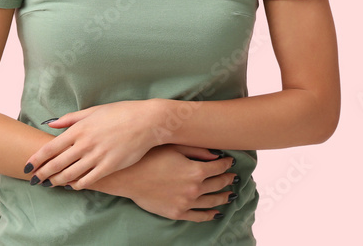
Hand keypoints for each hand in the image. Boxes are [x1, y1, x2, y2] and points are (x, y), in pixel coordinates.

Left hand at [25, 100, 165, 189]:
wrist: (146, 122)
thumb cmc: (120, 113)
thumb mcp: (93, 111)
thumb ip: (71, 119)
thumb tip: (51, 123)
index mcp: (79, 129)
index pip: (51, 147)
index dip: (37, 158)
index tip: (28, 165)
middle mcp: (85, 144)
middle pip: (57, 163)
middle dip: (43, 173)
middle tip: (34, 179)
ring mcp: (97, 156)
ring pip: (70, 174)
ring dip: (57, 181)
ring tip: (50, 184)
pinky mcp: (109, 166)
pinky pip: (88, 180)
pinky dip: (77, 184)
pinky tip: (72, 185)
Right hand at [90, 144, 238, 220]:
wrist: (129, 176)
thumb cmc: (150, 157)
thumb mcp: (175, 146)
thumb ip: (198, 150)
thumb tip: (218, 154)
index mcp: (195, 170)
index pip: (219, 167)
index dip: (226, 164)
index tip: (230, 162)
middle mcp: (194, 188)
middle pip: (218, 184)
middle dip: (227, 179)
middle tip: (232, 177)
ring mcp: (186, 203)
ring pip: (212, 201)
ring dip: (223, 197)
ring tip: (230, 194)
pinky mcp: (177, 213)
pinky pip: (199, 216)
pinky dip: (210, 215)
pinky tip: (216, 213)